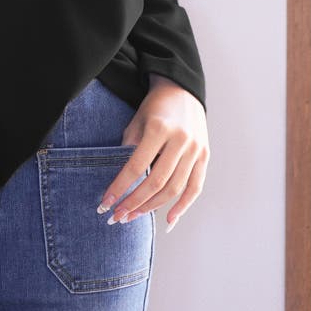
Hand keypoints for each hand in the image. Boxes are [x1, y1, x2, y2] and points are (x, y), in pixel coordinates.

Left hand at [97, 74, 209, 232]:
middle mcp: (180, 141)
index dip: (120, 187)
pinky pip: (195, 187)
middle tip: (117, 216)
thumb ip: (129, 148)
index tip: (105, 203)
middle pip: (156, 182)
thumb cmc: (154, 107)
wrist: (182, 90)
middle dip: (134, 202)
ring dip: (152, 207)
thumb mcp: (136, 121)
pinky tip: (168, 220)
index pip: (136, 166)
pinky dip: (183, 206)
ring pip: (174, 188)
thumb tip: (121, 181)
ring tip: (134, 216)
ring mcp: (196, 150)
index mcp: (160, 129)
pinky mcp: (205, 156)